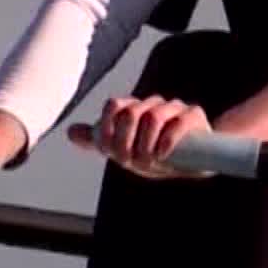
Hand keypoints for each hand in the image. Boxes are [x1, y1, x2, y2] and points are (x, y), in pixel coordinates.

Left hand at [68, 95, 210, 179]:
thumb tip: (70, 132)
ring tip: (148, 161)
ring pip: (153, 116)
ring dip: (146, 145)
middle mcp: (154, 104)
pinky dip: (166, 141)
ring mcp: (175, 108)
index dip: (109, 130)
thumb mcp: (126, 150)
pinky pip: (179, 123)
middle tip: (131, 161)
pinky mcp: (195, 116)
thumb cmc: (157, 155)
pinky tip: (162, 156)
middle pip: (131, 112)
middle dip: (126, 142)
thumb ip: (99, 140)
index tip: (114, 153)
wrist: (196, 163)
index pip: (114, 106)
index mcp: (135, 109)